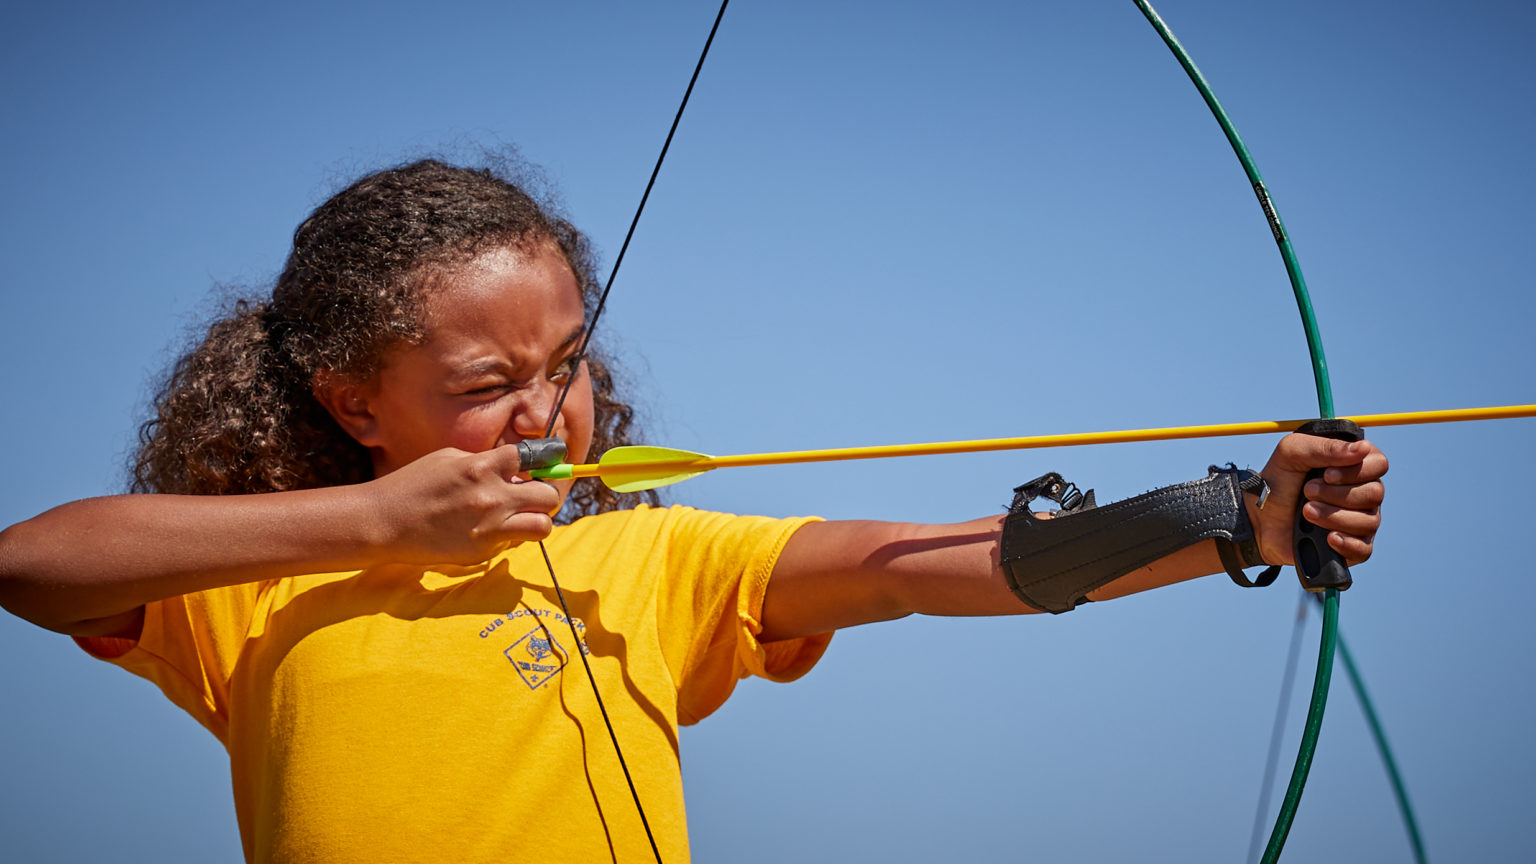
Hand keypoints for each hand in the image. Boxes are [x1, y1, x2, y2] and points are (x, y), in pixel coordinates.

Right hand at [364, 444, 561, 564]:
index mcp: (482, 466)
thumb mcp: (449, 459)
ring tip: (519, 518)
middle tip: (530, 498)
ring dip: (536, 521)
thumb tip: (515, 473)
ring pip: (542, 526)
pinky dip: (507, 538)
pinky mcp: (481, 551)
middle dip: (543, 495)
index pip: (533, 459)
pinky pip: (512, 544)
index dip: (542, 462)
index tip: (544, 466)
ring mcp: (488, 527)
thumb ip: (485, 462)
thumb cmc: (413, 485)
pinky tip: (486, 532)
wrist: (383, 522)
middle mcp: (491, 497)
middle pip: (548, 496)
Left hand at [1249, 433, 1387, 567]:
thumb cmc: (1278, 481)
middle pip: (1375, 493)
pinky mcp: (1351, 547)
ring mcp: (1359, 520)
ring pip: (1369, 520)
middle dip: (1337, 494)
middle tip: (1307, 492)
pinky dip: (1347, 543)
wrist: (1258, 518)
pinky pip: (1364, 549)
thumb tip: (1363, 448)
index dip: (1356, 470)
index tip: (1326, 474)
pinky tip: (1328, 537)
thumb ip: (1325, 447)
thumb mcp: (1292, 453)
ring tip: (1306, 512)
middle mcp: (1363, 493)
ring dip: (1334, 516)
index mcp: (1353, 466)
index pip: (1378, 464)